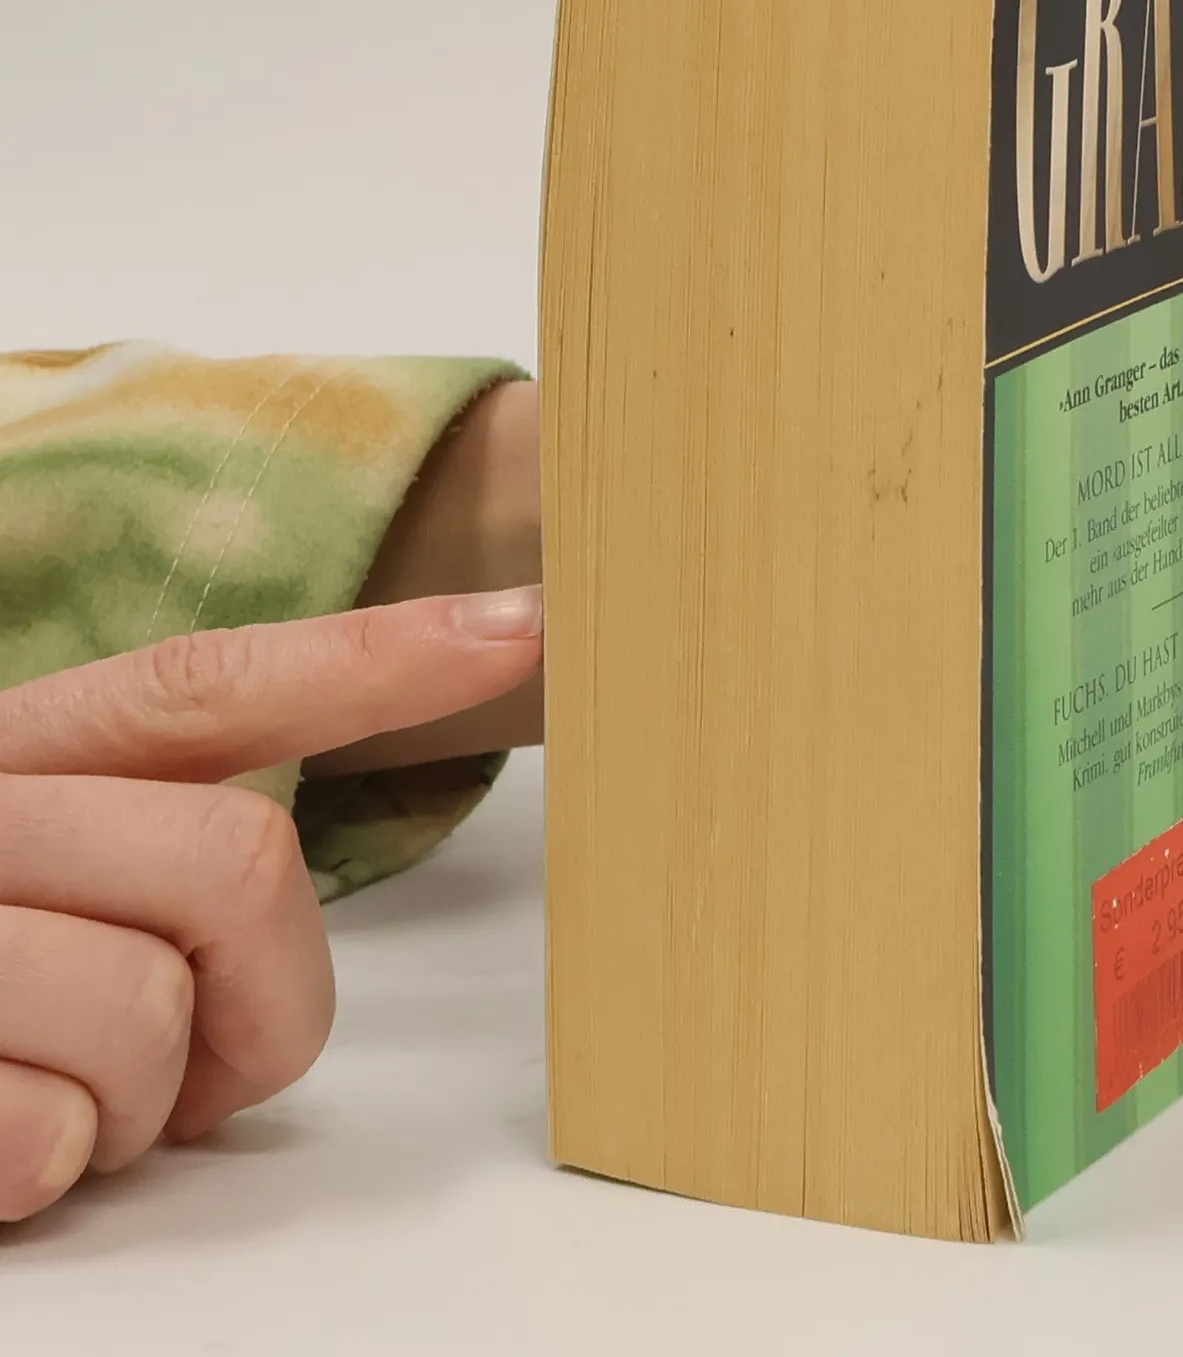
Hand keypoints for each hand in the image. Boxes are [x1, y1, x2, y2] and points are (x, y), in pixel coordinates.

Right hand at [0, 587, 542, 1222]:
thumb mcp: (39, 860)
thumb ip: (158, 825)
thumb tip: (311, 828)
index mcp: (17, 752)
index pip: (213, 682)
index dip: (377, 655)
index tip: (522, 622)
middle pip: (239, 859)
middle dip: (260, 995)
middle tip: (185, 1056)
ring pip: (148, 1006)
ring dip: (136, 1100)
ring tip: (57, 1092)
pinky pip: (44, 1136)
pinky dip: (41, 1170)